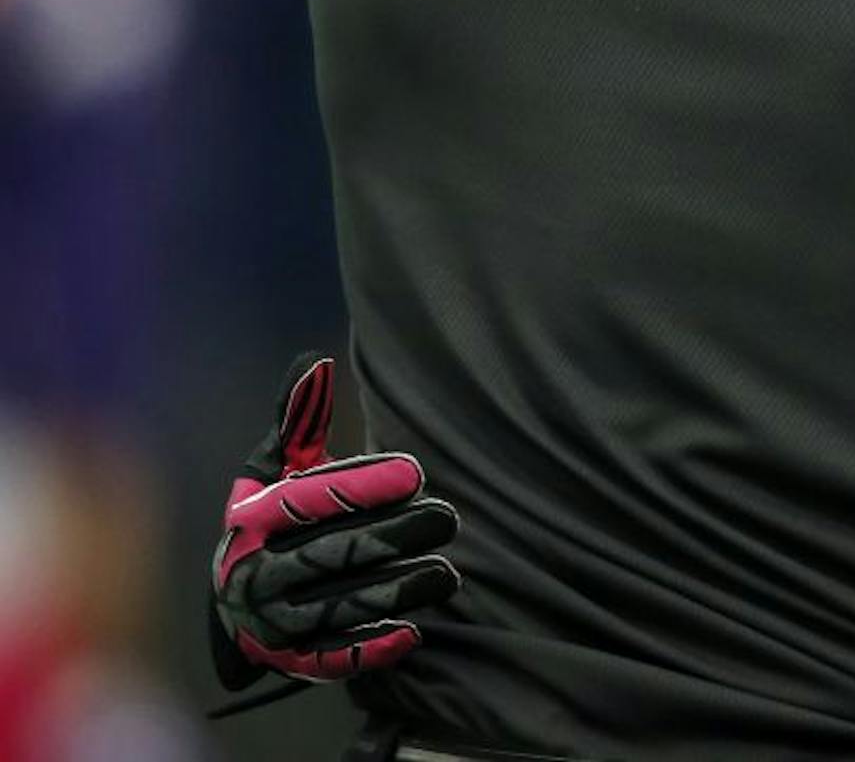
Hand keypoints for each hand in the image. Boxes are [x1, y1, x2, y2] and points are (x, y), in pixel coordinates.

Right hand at [209, 353, 458, 694]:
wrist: (237, 598)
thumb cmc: (271, 519)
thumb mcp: (275, 468)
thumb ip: (297, 419)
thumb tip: (315, 362)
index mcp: (249, 522)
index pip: (306, 501)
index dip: (361, 485)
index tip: (415, 472)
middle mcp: (254, 576)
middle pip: (330, 555)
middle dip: (393, 537)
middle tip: (448, 518)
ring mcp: (272, 623)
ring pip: (338, 607)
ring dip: (397, 591)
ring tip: (448, 574)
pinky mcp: (292, 661)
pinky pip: (332, 658)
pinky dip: (371, 648)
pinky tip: (413, 631)